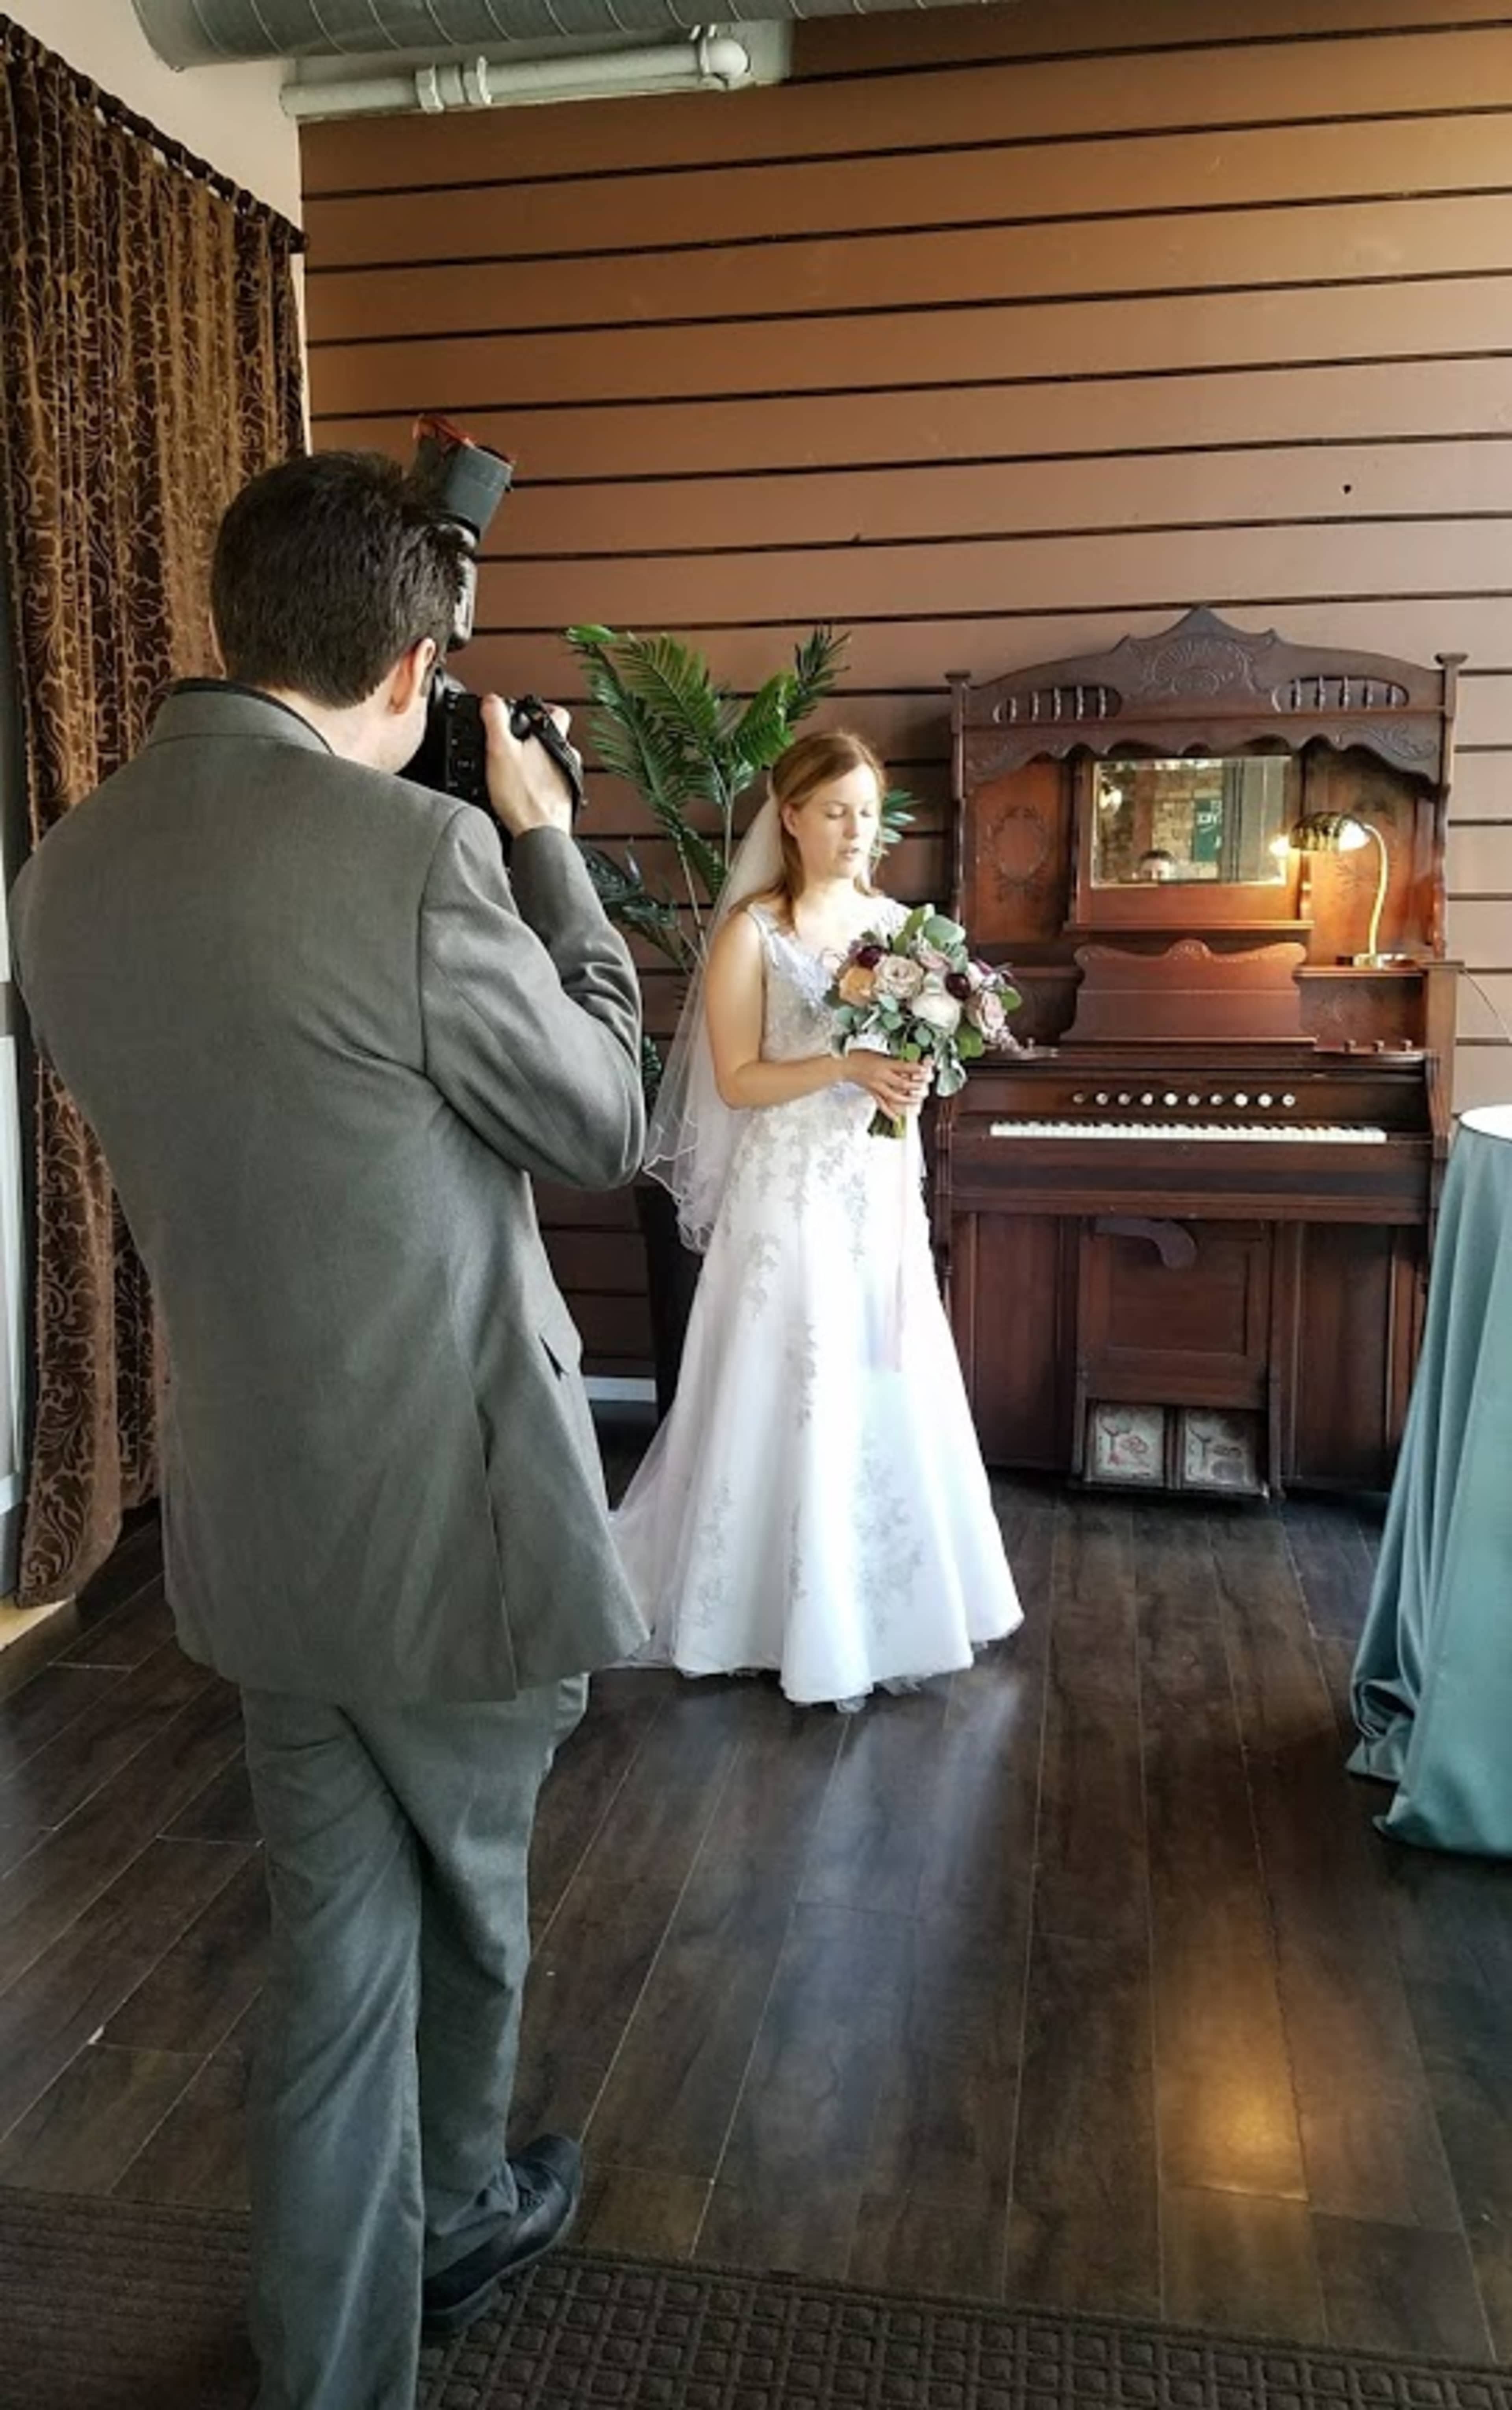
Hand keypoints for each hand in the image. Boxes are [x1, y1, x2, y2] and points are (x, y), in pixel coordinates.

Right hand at [481, 694, 574, 836]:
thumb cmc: (524, 797)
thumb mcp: (500, 750)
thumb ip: (495, 720)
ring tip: (516, 769)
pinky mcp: (564, 800)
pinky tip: (523, 791)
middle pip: (554, 739)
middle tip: (516, 743)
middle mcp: (568, 759)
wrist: (539, 834)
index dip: (541, 708)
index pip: (557, 712)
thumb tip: (491, 701)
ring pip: (553, 763)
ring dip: (537, 763)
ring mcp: (568, 780)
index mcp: (555, 740)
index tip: (528, 712)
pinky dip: (539, 784)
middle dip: (535, 740)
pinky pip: (551, 784)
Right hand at [845, 1050, 932, 1118]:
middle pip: (902, 1084)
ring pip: (894, 1097)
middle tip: (925, 1087)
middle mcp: (881, 1077)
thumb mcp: (881, 1054)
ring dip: (908, 1100)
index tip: (927, 1070)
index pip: (904, 1067)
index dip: (917, 1069)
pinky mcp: (872, 1093)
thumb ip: (895, 1061)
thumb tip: (910, 1066)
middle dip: (916, 1086)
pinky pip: (882, 1105)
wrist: (845, 1065)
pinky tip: (897, 1117)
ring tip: (917, 1100)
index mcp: (884, 1064)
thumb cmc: (861, 1057)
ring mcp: (877, 1087)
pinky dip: (890, 1112)